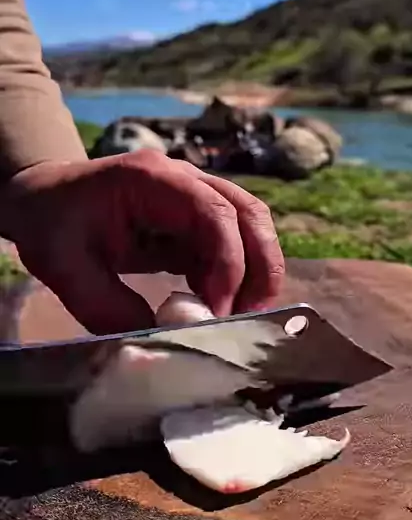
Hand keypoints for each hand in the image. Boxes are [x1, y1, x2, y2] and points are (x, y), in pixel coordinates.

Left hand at [0, 150, 284, 334]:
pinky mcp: (193, 220)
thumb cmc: (51, 223)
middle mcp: (183, 179)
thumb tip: (161, 340)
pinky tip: (217, 306)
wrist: (44, 200)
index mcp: (151, 179)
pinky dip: (235, 276)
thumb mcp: (64, 268)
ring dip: (255, 272)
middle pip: (247, 212)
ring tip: (241, 316)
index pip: (213, 211)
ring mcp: (192, 196)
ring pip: (248, 225)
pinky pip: (230, 244)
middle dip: (260, 266)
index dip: (228, 261)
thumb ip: (107, 306)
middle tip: (252, 316)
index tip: (218, 310)